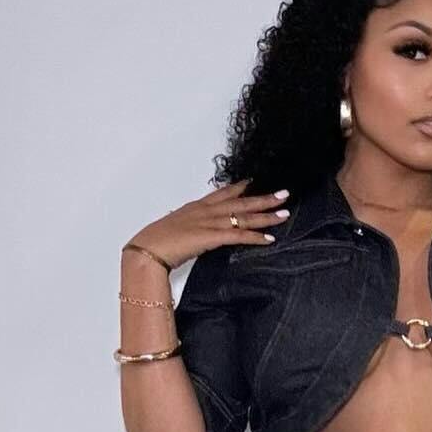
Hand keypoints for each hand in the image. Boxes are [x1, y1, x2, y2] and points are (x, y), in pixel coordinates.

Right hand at [123, 177, 289, 270]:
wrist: (147, 249)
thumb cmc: (155, 243)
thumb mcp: (174, 231)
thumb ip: (188, 230)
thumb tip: (191, 235)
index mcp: (195, 208)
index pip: (221, 194)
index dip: (239, 188)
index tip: (252, 182)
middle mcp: (205, 211)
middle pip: (240, 202)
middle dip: (262, 198)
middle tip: (283, 193)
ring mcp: (209, 223)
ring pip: (244, 217)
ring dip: (266, 216)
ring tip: (284, 213)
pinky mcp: (212, 237)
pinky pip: (239, 235)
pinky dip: (256, 237)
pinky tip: (270, 238)